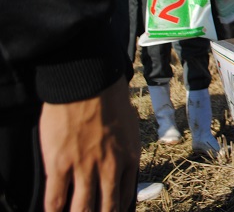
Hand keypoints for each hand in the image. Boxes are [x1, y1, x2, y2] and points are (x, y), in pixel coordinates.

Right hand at [39, 76, 139, 210]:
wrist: (88, 83)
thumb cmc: (109, 98)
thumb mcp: (130, 125)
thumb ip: (124, 147)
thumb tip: (120, 161)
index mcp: (128, 157)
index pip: (125, 196)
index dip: (116, 209)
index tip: (110, 211)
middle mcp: (109, 168)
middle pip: (105, 207)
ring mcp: (84, 168)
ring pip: (82, 208)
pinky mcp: (60, 164)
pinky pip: (55, 198)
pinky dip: (54, 211)